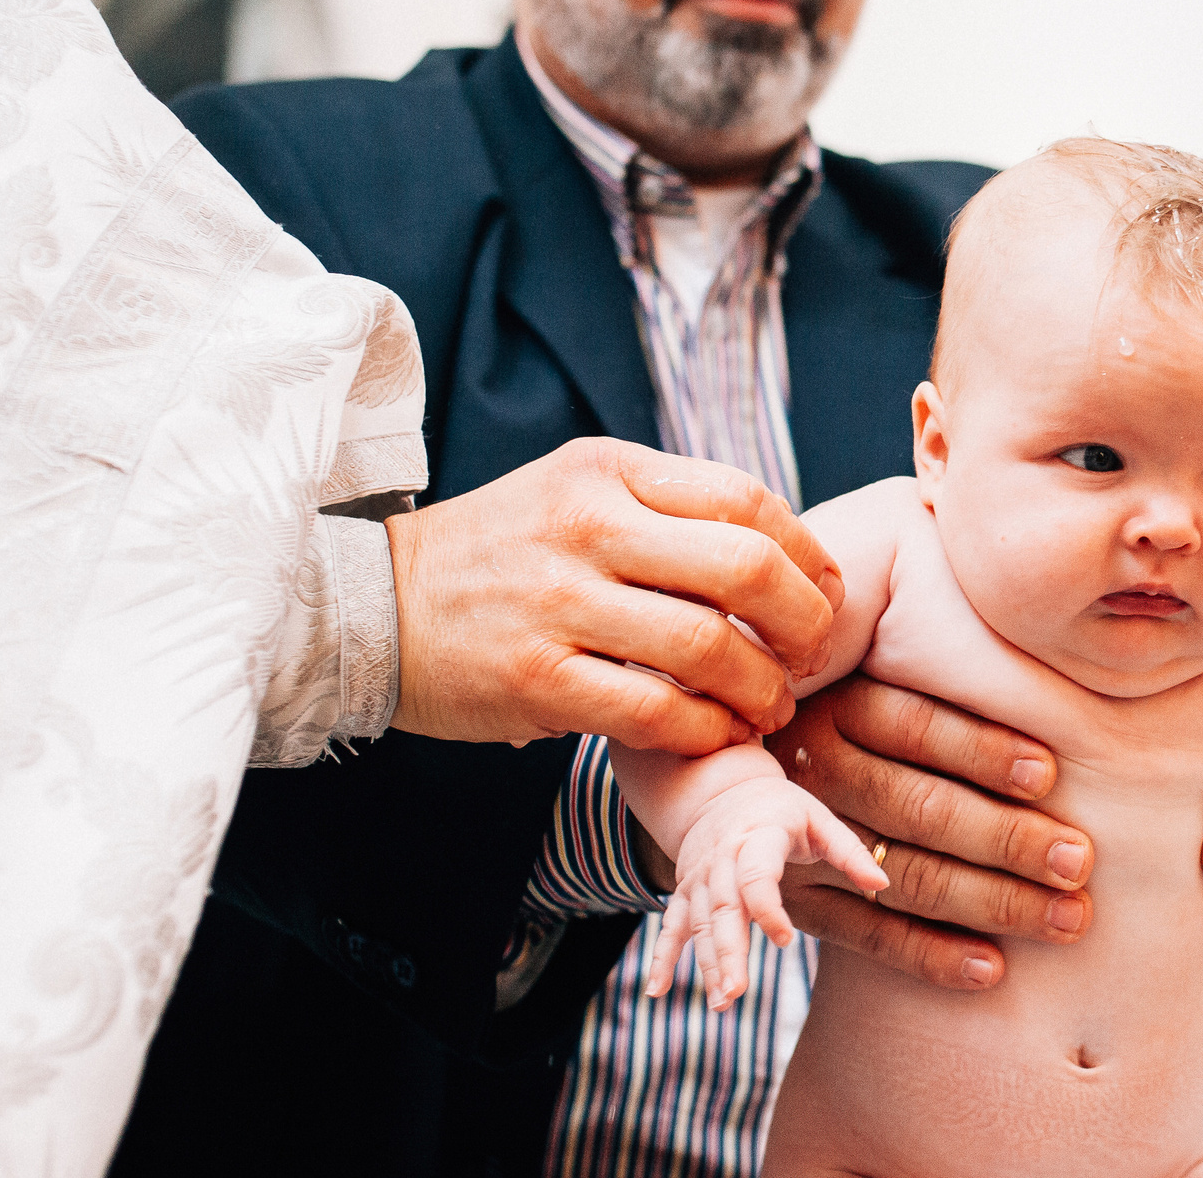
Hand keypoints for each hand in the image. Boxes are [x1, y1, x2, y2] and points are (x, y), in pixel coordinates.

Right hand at [386, 438, 842, 751]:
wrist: (377, 605)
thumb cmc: (506, 552)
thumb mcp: (582, 491)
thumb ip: (671, 509)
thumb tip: (787, 558)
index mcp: (609, 470)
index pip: (747, 498)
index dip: (808, 553)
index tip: (825, 593)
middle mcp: (587, 525)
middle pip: (746, 567)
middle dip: (804, 623)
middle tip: (810, 655)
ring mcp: (559, 603)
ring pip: (709, 648)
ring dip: (762, 689)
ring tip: (770, 704)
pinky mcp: (535, 679)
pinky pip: (654, 711)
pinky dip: (705, 730)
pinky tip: (716, 733)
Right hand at [647, 779, 885, 1010]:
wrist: (723, 787)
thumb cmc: (783, 809)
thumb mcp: (819, 819)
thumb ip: (849, 851)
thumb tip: (882, 884)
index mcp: (758, 836)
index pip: (757, 875)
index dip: (767, 908)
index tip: (785, 939)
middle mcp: (722, 858)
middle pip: (722, 909)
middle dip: (728, 952)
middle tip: (736, 993)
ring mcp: (699, 876)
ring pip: (698, 924)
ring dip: (706, 963)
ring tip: (721, 1004)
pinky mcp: (684, 890)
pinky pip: (670, 925)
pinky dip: (662, 956)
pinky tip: (657, 991)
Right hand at [767, 677, 1094, 990]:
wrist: (761, 792)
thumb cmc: (870, 726)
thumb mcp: (882, 676)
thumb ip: (951, 680)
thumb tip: (1060, 698)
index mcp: (839, 706)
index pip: (914, 727)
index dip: (981, 751)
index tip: (1048, 775)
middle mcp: (815, 775)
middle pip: (919, 808)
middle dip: (1007, 838)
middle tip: (1076, 861)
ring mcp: (803, 847)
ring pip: (906, 879)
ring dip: (994, 902)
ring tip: (1067, 918)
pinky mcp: (801, 905)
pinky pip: (870, 937)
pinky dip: (933, 956)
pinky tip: (994, 968)